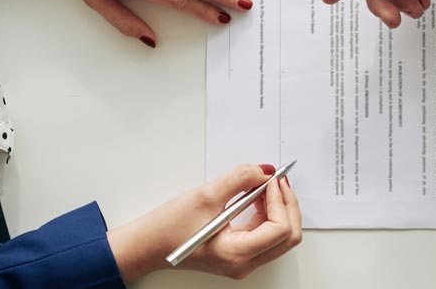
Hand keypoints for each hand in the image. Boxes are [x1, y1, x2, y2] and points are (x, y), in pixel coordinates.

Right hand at [107, 164, 301, 281]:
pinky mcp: (239, 254)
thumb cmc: (167, 228)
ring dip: (279, 208)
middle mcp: (243, 263)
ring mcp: (242, 261)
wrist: (147, 245)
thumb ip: (239, 179)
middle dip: (287, 205)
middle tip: (277, 181)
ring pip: (280, 236)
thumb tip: (263, 171)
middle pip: (288, 237)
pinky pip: (266, 235)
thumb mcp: (205, 196)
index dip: (281, 200)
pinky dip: (268, 214)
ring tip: (264, 186)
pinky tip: (255, 198)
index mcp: (236, 254)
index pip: (279, 230)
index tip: (271, 180)